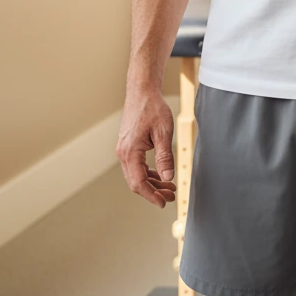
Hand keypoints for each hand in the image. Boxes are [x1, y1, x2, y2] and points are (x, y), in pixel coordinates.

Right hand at [115, 88, 177, 207]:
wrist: (142, 92)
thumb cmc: (153, 109)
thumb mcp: (163, 133)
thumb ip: (165, 157)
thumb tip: (168, 178)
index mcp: (130, 152)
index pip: (138, 183)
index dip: (151, 195)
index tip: (164, 203)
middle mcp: (123, 154)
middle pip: (136, 182)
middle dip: (154, 192)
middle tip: (171, 196)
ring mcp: (125, 150)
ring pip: (136, 174)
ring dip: (152, 183)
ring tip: (169, 188)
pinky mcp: (129, 146)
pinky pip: (137, 166)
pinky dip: (149, 173)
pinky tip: (161, 176)